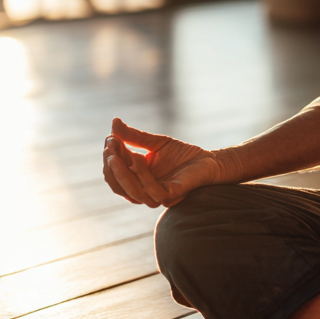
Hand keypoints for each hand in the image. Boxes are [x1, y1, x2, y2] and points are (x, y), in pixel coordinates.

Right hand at [102, 117, 220, 207]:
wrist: (210, 160)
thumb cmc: (182, 154)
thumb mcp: (155, 142)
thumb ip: (135, 136)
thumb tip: (113, 122)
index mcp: (138, 181)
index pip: (115, 176)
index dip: (109, 160)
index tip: (109, 139)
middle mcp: (145, 192)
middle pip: (119, 187)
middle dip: (112, 169)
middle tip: (110, 148)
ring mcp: (158, 196)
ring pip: (134, 193)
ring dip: (123, 174)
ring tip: (118, 155)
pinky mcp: (173, 196)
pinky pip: (154, 192)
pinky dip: (143, 177)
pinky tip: (139, 159)